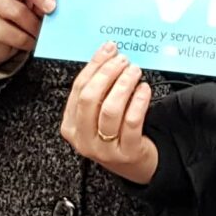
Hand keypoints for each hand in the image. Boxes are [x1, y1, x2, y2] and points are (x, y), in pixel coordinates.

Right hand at [60, 47, 159, 186]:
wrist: (135, 165)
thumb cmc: (115, 135)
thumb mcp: (98, 116)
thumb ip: (98, 90)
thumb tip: (107, 54)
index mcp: (71, 126)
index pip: (78, 89)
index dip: (94, 66)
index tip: (108, 50)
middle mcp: (83, 139)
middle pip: (90, 98)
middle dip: (107, 73)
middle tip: (123, 60)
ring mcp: (104, 149)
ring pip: (110, 109)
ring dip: (124, 84)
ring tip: (134, 72)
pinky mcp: (127, 152)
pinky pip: (132, 121)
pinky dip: (138, 101)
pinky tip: (144, 89)